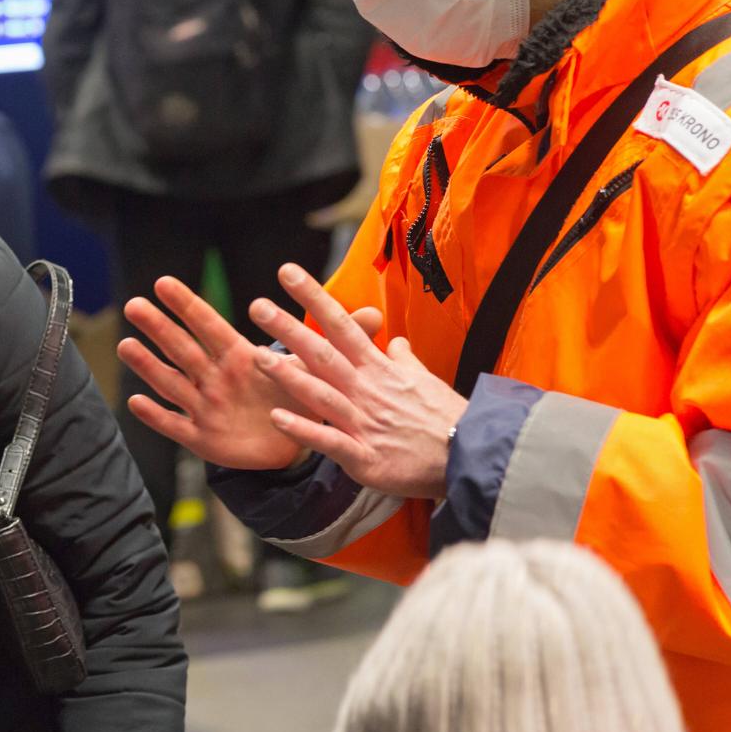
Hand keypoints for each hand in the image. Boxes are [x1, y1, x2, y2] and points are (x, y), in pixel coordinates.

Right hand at [118, 276, 381, 471]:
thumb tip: (377, 313)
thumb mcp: (319, 369)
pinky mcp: (203, 438)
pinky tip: (137, 402)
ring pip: (173, 383)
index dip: (188, 305)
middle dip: (159, 328)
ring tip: (125, 346)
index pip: (210, 326)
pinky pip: (176, 425)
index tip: (164, 282)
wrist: (293, 445)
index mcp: (239, 357)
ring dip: (149, 366)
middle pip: (182, 349)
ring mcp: (205, 407)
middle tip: (134, 305)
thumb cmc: (297, 397)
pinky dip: (157, 416)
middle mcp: (215, 378)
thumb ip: (342, 341)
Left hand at [248, 264, 466, 500]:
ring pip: (321, 394)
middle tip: (256, 306)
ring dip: (289, 376)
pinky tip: (276, 418)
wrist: (473, 458)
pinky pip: (330, 442)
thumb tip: (394, 341)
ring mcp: (364, 423)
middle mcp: (367, 390)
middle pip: (323, 353)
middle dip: (289, 329)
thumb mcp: (425, 381)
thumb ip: (403, 360)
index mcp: (379, 370)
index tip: (286, 272)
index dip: (313, 297)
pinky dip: (304, 430)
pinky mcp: (365, 457)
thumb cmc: (448, 419)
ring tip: (256, 358)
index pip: (341, 325)